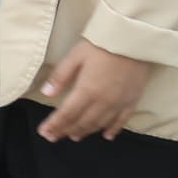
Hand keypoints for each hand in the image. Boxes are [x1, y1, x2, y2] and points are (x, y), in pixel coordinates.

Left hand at [34, 39, 150, 141]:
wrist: (134, 41)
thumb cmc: (101, 44)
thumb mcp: (75, 56)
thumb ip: (61, 76)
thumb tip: (46, 93)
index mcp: (86, 90)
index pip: (67, 114)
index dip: (55, 125)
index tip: (44, 133)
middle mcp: (103, 102)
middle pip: (82, 122)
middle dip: (66, 130)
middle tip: (54, 137)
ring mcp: (119, 103)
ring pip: (99, 124)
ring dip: (86, 132)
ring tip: (74, 137)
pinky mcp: (133, 101)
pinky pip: (122, 121)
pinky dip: (113, 130)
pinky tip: (106, 136)